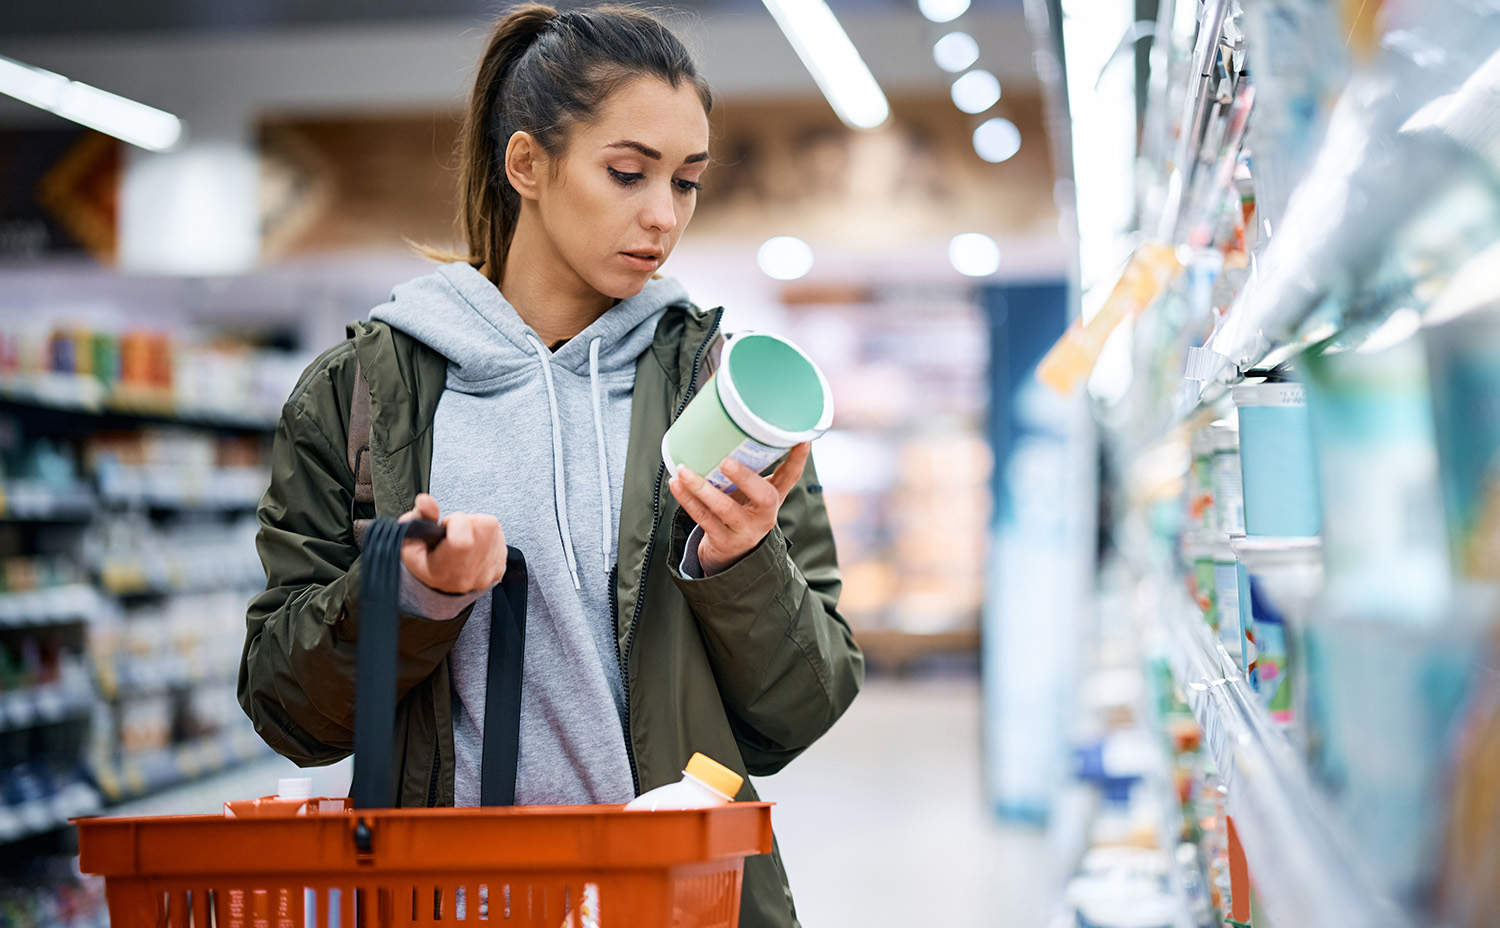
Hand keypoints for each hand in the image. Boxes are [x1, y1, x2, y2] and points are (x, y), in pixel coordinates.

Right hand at [398, 493, 506, 593]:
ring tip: (462, 537)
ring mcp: (487, 574)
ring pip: (492, 527)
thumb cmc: (423, 560)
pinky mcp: (499, 568)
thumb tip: (425, 500)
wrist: (439, 585)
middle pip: (482, 527)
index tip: (446, 525)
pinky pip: (500, 536)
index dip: (455, 522)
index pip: (462, 540)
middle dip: (467, 520)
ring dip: (477, 525)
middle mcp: (468, 576)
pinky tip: (473, 544)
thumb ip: (419, 517)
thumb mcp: (411, 540)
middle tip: (453, 532)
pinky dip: (487, 534)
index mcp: (443, 571)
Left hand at [668, 443, 809, 575]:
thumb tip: (717, 420)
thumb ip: (744, 467)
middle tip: (726, 461)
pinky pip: (704, 518)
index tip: (801, 439)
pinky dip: (688, 500)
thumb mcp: (749, 494)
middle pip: (764, 497)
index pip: (791, 477)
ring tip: (685, 471)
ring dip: (703, 488)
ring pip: (725, 509)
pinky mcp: (724, 541)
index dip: (798, 458)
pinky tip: (677, 484)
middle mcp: (764, 515)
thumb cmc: (739, 512)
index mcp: (773, 498)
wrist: (730, 557)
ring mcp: (745, 530)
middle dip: (745, 477)